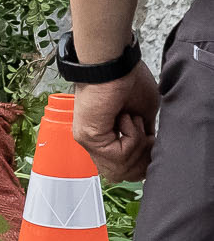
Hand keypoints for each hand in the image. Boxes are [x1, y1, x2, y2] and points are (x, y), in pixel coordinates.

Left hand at [72, 61, 160, 182]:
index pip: (123, 171)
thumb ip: (143, 136)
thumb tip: (148, 152)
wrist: (115, 66)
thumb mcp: (143, 115)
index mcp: (105, 137)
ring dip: (138, 144)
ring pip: (122, 168)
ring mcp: (89, 141)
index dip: (143, 163)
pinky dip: (132, 136)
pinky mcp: (89, 138)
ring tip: (132, 120)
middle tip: (145, 134)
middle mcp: (94, 141)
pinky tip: (124, 117)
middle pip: (123, 175)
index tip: (151, 143)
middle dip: (143, 157)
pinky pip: (120, 155)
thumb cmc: (127, 81)